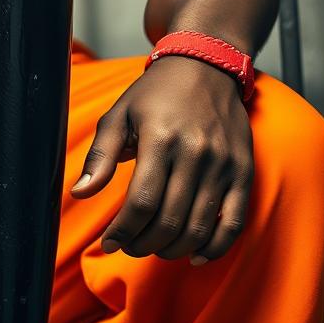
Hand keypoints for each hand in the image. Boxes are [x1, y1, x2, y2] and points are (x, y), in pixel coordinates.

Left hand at [70, 54, 253, 266]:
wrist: (204, 68)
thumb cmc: (154, 94)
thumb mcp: (119, 115)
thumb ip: (99, 156)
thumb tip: (79, 192)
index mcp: (160, 138)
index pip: (141, 201)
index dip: (123, 230)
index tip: (109, 243)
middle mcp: (195, 152)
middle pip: (169, 220)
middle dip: (143, 243)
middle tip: (129, 246)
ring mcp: (223, 164)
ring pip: (198, 227)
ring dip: (173, 248)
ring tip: (153, 247)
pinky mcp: (243, 172)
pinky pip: (234, 222)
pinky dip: (215, 247)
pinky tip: (195, 254)